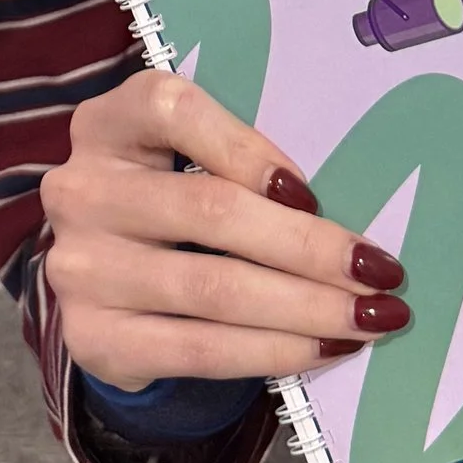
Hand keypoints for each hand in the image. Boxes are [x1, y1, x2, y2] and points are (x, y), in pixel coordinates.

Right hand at [40, 67, 411, 390]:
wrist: (107, 283)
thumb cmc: (172, 203)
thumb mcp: (185, 160)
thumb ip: (241, 162)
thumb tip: (348, 209)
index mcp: (108, 123)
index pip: (174, 110)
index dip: (248, 148)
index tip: (314, 191)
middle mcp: (82, 190)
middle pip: (210, 210)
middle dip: (309, 246)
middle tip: (381, 272)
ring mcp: (81, 268)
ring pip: (213, 288)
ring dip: (307, 307)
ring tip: (370, 317)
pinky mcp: (92, 338)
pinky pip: (199, 350)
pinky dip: (273, 352)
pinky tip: (323, 349)